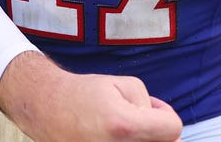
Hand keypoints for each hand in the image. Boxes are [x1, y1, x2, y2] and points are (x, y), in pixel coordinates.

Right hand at [0, 52, 182, 141]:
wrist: (47, 108)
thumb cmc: (86, 93)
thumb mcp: (126, 85)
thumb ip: (154, 106)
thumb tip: (171, 133)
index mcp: (124, 125)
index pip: (174, 130)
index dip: (165, 115)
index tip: (151, 109)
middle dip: (155, 132)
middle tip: (135, 119)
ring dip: (141, 139)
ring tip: (120, 129)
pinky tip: (112, 137)